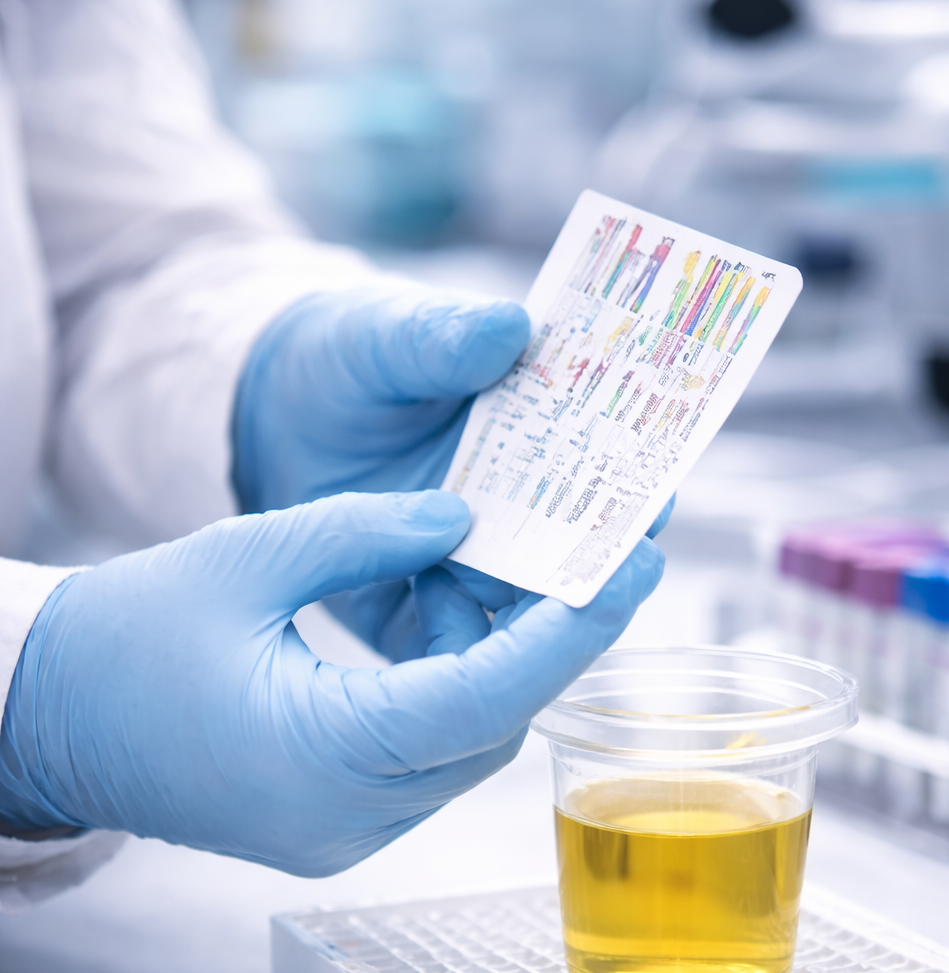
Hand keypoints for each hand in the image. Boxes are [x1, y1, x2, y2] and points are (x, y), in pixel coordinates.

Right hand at [0, 492, 663, 875]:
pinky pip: (426, 760)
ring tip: (501, 575)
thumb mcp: (245, 557)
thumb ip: (366, 534)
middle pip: (491, 727)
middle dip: (545, 641)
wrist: (42, 720)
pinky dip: (452, 693)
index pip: (486, 696)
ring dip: (497, 665)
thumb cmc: (122, 639)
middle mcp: (345, 817)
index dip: (571, 631)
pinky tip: (443, 624)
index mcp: (321, 755)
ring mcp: (341, 833)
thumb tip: (465, 521)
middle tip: (589, 556)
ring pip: (466, 748)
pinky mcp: (333, 824)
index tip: (635, 568)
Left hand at [232, 284, 673, 662]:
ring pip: (527, 606)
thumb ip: (440, 335)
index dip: (638, 477)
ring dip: (546, 612)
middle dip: (608, 558)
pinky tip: (447, 613)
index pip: (608, 462)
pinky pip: (453, 647)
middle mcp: (517, 512)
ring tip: (554, 609)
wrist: (264, 419)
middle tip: (632, 565)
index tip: (661, 489)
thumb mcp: (385, 335)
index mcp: (534, 434)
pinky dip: (464, 647)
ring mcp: (471, 569)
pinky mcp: (419, 617)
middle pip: (581, 546)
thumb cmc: (346, 362)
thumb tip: (509, 325)